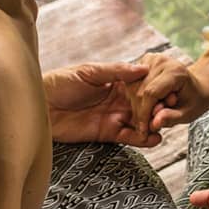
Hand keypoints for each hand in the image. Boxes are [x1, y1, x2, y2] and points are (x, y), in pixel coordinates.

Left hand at [42, 62, 158, 146]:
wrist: (39, 106)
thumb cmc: (60, 82)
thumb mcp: (88, 72)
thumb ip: (116, 71)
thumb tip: (143, 69)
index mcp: (116, 81)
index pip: (141, 85)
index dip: (155, 89)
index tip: (168, 91)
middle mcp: (118, 99)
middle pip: (144, 105)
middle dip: (158, 108)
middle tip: (170, 111)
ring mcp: (113, 117)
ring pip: (139, 122)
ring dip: (153, 125)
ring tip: (164, 126)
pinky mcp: (106, 133)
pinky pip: (128, 137)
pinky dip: (142, 139)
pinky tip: (154, 139)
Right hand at [134, 51, 208, 130]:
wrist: (198, 86)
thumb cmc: (194, 100)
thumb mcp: (188, 113)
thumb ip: (171, 118)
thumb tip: (154, 124)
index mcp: (175, 71)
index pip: (150, 94)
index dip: (144, 114)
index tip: (143, 131)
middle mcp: (162, 61)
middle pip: (139, 91)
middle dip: (140, 112)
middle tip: (147, 127)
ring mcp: (152, 59)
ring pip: (132, 88)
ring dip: (137, 106)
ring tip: (151, 115)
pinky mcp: (145, 61)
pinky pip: (132, 83)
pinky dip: (135, 98)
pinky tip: (147, 105)